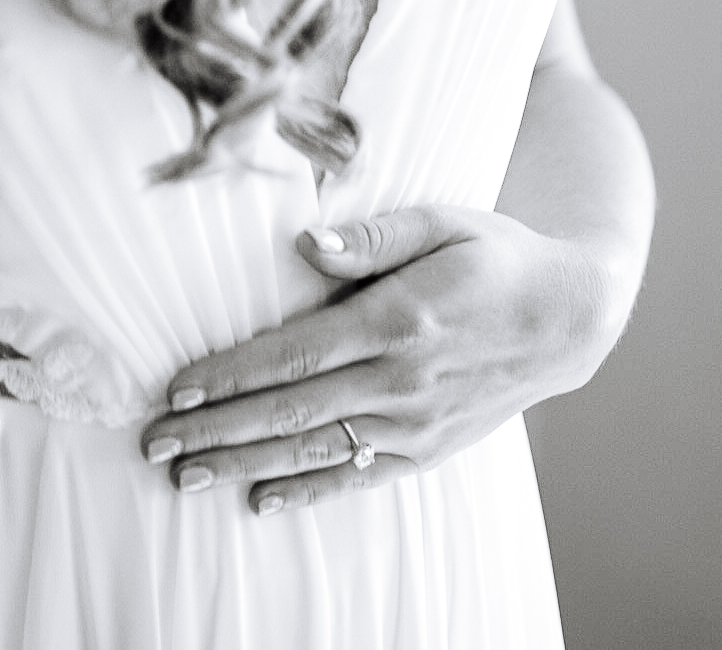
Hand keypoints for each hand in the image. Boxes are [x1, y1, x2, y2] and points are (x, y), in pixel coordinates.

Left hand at [139, 204, 610, 516]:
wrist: (567, 316)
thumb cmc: (494, 254)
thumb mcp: (441, 220)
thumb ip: (372, 235)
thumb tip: (306, 242)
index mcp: (397, 321)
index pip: (294, 355)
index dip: (230, 375)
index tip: (174, 388)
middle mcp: (402, 382)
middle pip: (291, 413)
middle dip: (216, 429)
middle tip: (154, 443)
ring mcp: (416, 424)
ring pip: (315, 451)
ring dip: (246, 465)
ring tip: (187, 477)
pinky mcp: (429, 449)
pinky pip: (360, 477)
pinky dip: (309, 490)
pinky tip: (262, 500)